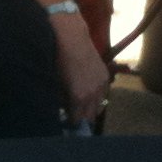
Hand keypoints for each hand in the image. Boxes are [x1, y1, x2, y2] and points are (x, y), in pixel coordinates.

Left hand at [52, 11, 111, 126]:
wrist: (71, 37)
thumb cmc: (58, 59)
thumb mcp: (56, 82)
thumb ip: (60, 99)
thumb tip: (61, 108)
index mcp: (79, 97)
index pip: (77, 120)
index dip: (71, 123)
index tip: (65, 123)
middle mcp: (93, 94)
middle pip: (89, 116)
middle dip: (81, 119)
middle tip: (73, 118)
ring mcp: (101, 85)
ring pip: (98, 106)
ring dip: (90, 109)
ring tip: (81, 109)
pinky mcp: (105, 76)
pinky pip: (103, 94)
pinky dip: (96, 98)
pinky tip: (88, 96)